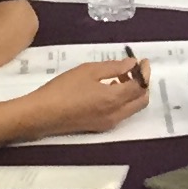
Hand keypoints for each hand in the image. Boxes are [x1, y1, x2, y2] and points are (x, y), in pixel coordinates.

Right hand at [28, 59, 152, 135]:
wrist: (43, 114)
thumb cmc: (63, 89)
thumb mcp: (88, 71)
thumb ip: (113, 67)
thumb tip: (132, 64)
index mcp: (114, 99)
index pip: (140, 86)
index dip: (144, 72)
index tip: (142, 61)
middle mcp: (116, 114)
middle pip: (142, 101)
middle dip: (142, 84)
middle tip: (133, 70)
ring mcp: (109, 123)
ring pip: (132, 108)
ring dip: (132, 93)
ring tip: (119, 77)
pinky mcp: (100, 127)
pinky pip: (121, 113)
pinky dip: (123, 101)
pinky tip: (108, 89)